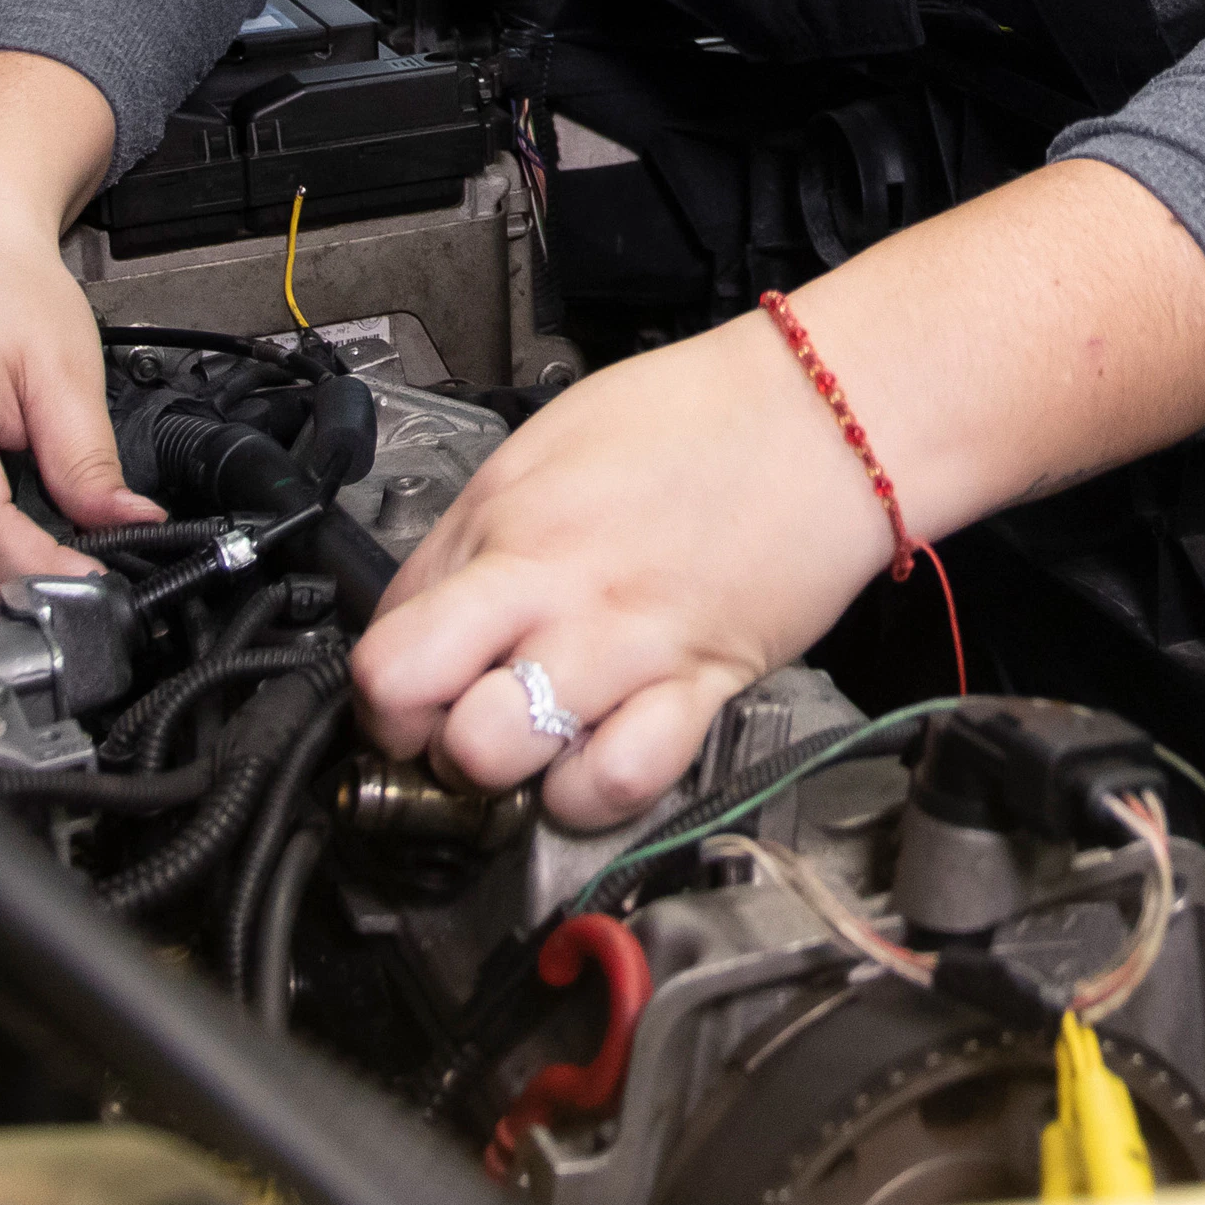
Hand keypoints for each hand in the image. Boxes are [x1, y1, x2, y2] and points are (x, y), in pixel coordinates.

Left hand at [349, 313, 892, 827]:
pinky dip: (596, 792)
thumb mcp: (545, 448)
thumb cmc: (693, 418)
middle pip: (420, 710)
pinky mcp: (699, 683)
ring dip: (506, 771)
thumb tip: (423, 614)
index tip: (410, 701)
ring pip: (502, 752)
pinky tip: (598, 760)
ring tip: (533, 747)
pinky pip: (621, 776)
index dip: (385, 694)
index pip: (385, 647)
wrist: (819, 412)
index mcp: (506, 524)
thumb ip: (476, 536)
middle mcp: (553, 586)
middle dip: (425, 743)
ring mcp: (624, 641)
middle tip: (460, 733)